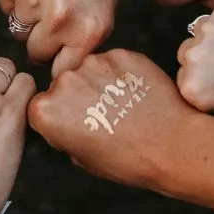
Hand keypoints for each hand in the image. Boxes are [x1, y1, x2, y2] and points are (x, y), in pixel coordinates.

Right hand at [0, 0, 126, 75]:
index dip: (57, 64)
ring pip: (17, 29)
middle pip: (35, 53)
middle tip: (51, 17)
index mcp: (89, 31)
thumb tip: (58, 65)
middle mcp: (60, 19)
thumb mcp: (104, 10)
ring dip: (26, 17)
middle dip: (41, 40)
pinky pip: (5, 5)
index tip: (55, 58)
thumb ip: (82, 41)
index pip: (62, 72)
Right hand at [28, 48, 194, 190]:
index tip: (75, 125)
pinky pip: (115, 61)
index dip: (59, 116)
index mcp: (47, 111)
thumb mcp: (82, 158)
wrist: (172, 146)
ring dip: (100, 81)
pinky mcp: (121, 53)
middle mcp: (65, 81)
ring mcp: (94, 63)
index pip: (41, 105)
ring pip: (90, 69)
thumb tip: (66, 118)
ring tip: (123, 105)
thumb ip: (63, 132)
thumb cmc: (128, 160)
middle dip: (78, 95)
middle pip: (64, 82)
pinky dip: (122, 73)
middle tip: (102, 115)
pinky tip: (136, 94)